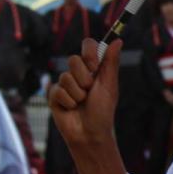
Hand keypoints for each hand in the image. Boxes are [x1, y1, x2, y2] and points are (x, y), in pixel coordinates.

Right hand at [50, 38, 118, 153]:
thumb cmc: (102, 111)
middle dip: (84, 79)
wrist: (90, 133)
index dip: (89, 53)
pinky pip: (57, 90)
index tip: (94, 66)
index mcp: (93, 68)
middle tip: (89, 92)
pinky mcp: (54, 95)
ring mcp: (65, 83)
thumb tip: (118, 40)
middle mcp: (78, 73)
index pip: (88, 45)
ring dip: (77, 94)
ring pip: (65, 77)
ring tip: (81, 103)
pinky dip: (68, 102)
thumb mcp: (109, 85)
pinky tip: (71, 109)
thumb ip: (110, 62)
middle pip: (73, 60)